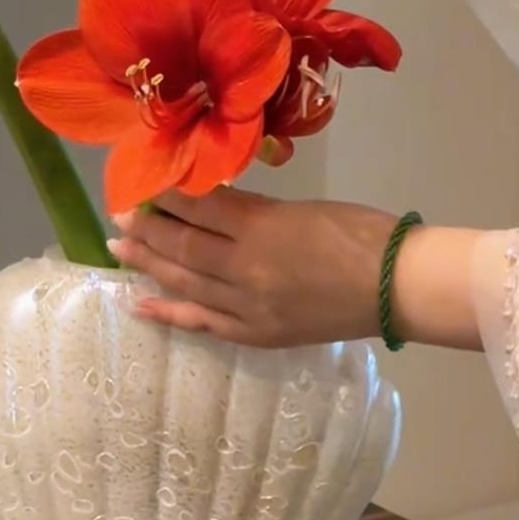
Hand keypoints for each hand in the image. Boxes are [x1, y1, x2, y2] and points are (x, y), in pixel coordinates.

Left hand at [108, 189, 485, 351]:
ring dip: (148, 265)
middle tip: (119, 216)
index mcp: (262, 229)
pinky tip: (139, 304)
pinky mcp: (257, 334)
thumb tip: (208, 203)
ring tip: (119, 250)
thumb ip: (254, 210)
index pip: (197, 209)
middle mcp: (245, 269)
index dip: (164, 197)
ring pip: (185, 283)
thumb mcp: (304, 207)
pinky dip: (170, 313)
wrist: (399, 288)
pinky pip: (203, 323)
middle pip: (183, 247)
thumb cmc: (362, 234)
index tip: (141, 185)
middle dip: (147, 230)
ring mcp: (248, 307)